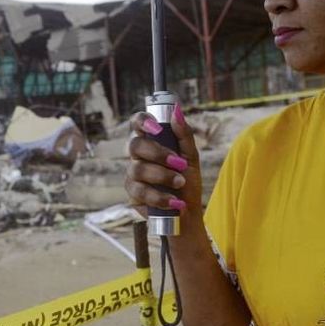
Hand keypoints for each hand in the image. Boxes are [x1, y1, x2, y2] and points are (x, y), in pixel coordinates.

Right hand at [124, 102, 201, 216]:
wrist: (188, 213)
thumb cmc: (188, 183)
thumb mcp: (191, 157)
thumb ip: (184, 135)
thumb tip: (176, 111)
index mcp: (151, 142)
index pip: (137, 123)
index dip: (142, 121)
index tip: (157, 128)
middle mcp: (138, 156)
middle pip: (135, 145)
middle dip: (158, 154)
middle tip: (179, 164)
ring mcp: (133, 175)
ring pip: (138, 169)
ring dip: (162, 176)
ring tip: (180, 184)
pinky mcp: (132, 194)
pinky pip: (140, 192)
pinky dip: (160, 197)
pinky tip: (174, 202)